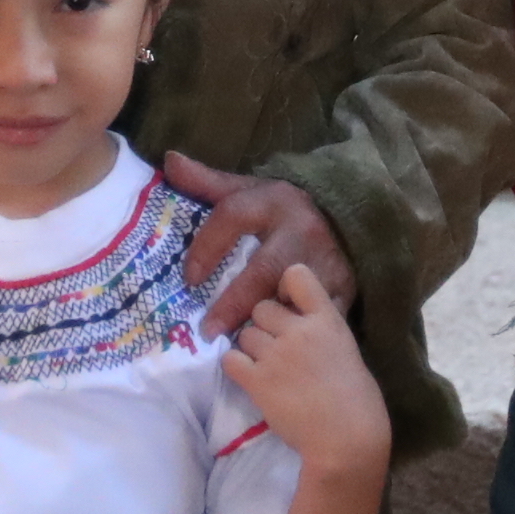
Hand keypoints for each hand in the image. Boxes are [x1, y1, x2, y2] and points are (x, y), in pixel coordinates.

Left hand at [161, 154, 352, 340]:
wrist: (343, 221)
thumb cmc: (279, 212)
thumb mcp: (247, 192)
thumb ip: (207, 182)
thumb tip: (170, 160)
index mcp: (275, 200)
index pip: (233, 215)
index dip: (207, 247)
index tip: (188, 279)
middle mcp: (303, 228)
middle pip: (266, 268)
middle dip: (235, 302)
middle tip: (209, 329)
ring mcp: (327, 260)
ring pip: (292, 299)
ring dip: (265, 324)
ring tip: (239, 347)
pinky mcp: (344, 288)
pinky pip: (316, 318)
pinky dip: (294, 337)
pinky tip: (274, 354)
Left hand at [223, 265, 390, 477]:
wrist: (346, 438)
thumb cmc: (357, 400)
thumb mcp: (346, 350)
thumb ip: (321, 331)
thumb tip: (300, 323)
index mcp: (327, 320)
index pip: (296, 274)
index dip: (284, 286)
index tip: (287, 303)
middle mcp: (299, 331)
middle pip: (261, 307)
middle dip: (265, 324)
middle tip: (276, 347)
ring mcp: (276, 355)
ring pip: (245, 333)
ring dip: (251, 347)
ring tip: (267, 367)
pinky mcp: (257, 380)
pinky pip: (231, 359)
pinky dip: (236, 366)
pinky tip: (249, 376)